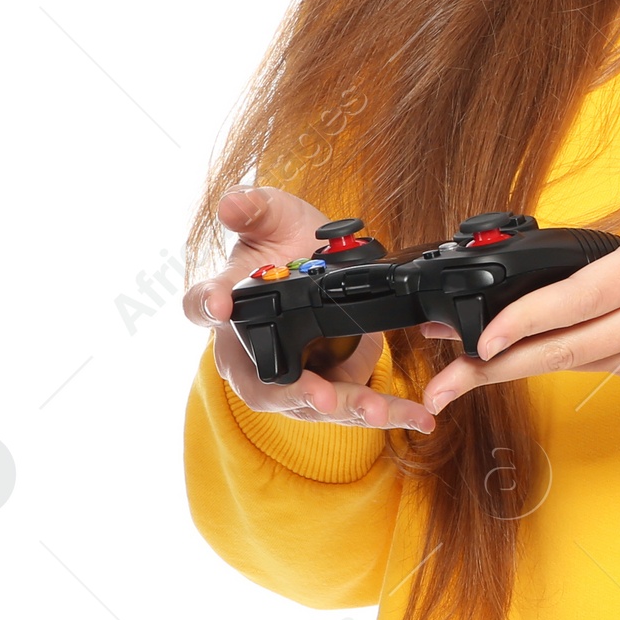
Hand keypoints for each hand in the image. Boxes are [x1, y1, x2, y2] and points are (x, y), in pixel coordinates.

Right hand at [184, 186, 435, 433]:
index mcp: (229, 301)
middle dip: (295, 395)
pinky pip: (351, 405)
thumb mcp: (273, 213)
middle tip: (322, 397)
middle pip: (261, 385)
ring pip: (312, 404)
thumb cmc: (283, 241)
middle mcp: (250, 350)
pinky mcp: (329, 384)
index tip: (221, 305)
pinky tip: (417, 416)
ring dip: (348, 409)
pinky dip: (385, 410)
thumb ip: (255, 207)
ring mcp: (290, 374)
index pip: (201, 303)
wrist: (320, 259)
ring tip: (381, 411)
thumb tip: (233, 203)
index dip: (208, 304)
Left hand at [421, 101, 619, 413]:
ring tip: (456, 376)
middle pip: (568, 348)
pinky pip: (592, 366)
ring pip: (573, 365)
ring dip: (513, 371)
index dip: (532, 319)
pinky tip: (508, 362)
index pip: (589, 297)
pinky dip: (549, 363)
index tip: (487, 334)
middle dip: (499, 366)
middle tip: (445, 377)